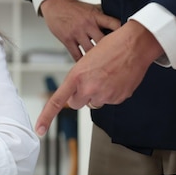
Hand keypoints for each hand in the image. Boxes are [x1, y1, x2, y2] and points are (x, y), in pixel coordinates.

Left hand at [35, 20, 163, 135]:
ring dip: (97, 94)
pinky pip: (110, 101)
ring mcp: (105, 95)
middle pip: (76, 104)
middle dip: (80, 96)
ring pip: (94, 102)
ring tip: (107, 75)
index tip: (40, 129)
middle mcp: (89, 88)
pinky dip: (112, 93)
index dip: (46, 117)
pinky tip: (117, 79)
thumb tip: (80, 91)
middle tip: (89, 81)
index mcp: (77, 76)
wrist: (135, 45)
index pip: (57, 101)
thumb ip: (80, 78)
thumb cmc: (112, 46)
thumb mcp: (87, 60)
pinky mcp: (118, 98)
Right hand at [40, 0, 120, 60]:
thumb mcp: (92, 8)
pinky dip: (82, 62)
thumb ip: (104, 15)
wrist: (55, 5)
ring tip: (104, 67)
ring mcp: (77, 33)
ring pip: (90, 51)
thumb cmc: (75, 8)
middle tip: (117, 60)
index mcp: (96, 16)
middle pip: (103, 41)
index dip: (123, 33)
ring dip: (97, 60)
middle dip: (110, 51)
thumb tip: (121, 20)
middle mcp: (87, 25)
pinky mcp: (68, 40)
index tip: (129, 41)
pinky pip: (77, 55)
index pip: (114, 24)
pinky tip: (88, 67)